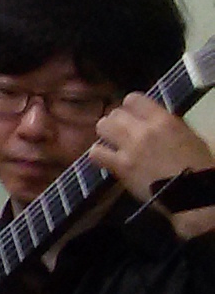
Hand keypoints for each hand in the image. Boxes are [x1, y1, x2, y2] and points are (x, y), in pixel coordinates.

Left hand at [92, 93, 214, 198]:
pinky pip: (96, 153)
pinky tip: (106, 158)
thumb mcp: (190, 137)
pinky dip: (99, 154)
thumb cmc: (198, 167)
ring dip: (106, 134)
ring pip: (102, 127)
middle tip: (122, 132)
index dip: (130, 107)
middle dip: (117, 122)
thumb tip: (153, 121)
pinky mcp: (121, 167)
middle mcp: (144, 130)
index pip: (133, 99)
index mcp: (164, 120)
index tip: (132, 116)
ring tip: (112, 143)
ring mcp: (130, 148)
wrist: (194, 194)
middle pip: (115, 113)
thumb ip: (168, 125)